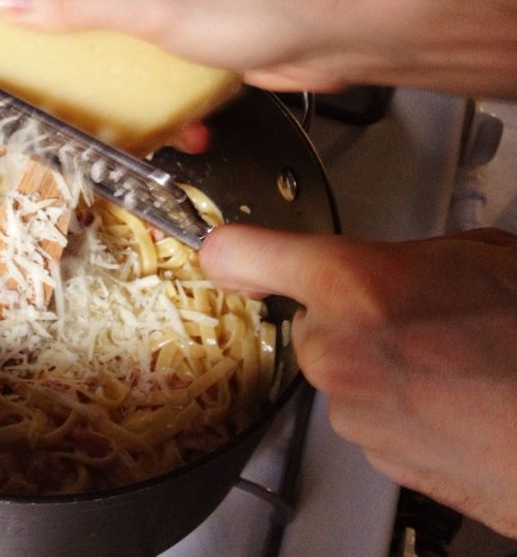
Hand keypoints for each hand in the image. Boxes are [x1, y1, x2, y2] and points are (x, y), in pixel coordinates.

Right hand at [0, 0, 516, 97]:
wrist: (343, 29)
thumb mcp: (150, 5)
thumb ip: (76, 2)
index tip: (1, 15)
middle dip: (68, 40)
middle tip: (45, 77)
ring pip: (123, 33)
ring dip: (116, 78)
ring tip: (103, 116)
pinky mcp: (203, 31)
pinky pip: (161, 62)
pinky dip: (160, 94)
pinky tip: (171, 129)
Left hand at [199, 225, 516, 537]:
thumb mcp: (480, 255)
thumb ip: (402, 256)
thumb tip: (380, 264)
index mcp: (353, 284)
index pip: (242, 253)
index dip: (231, 249)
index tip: (225, 250)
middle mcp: (336, 350)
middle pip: (309, 320)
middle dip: (349, 315)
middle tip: (416, 313)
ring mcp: (352, 411)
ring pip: (341, 370)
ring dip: (378, 363)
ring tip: (453, 361)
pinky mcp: (375, 456)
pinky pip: (367, 414)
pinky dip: (398, 406)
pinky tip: (454, 397)